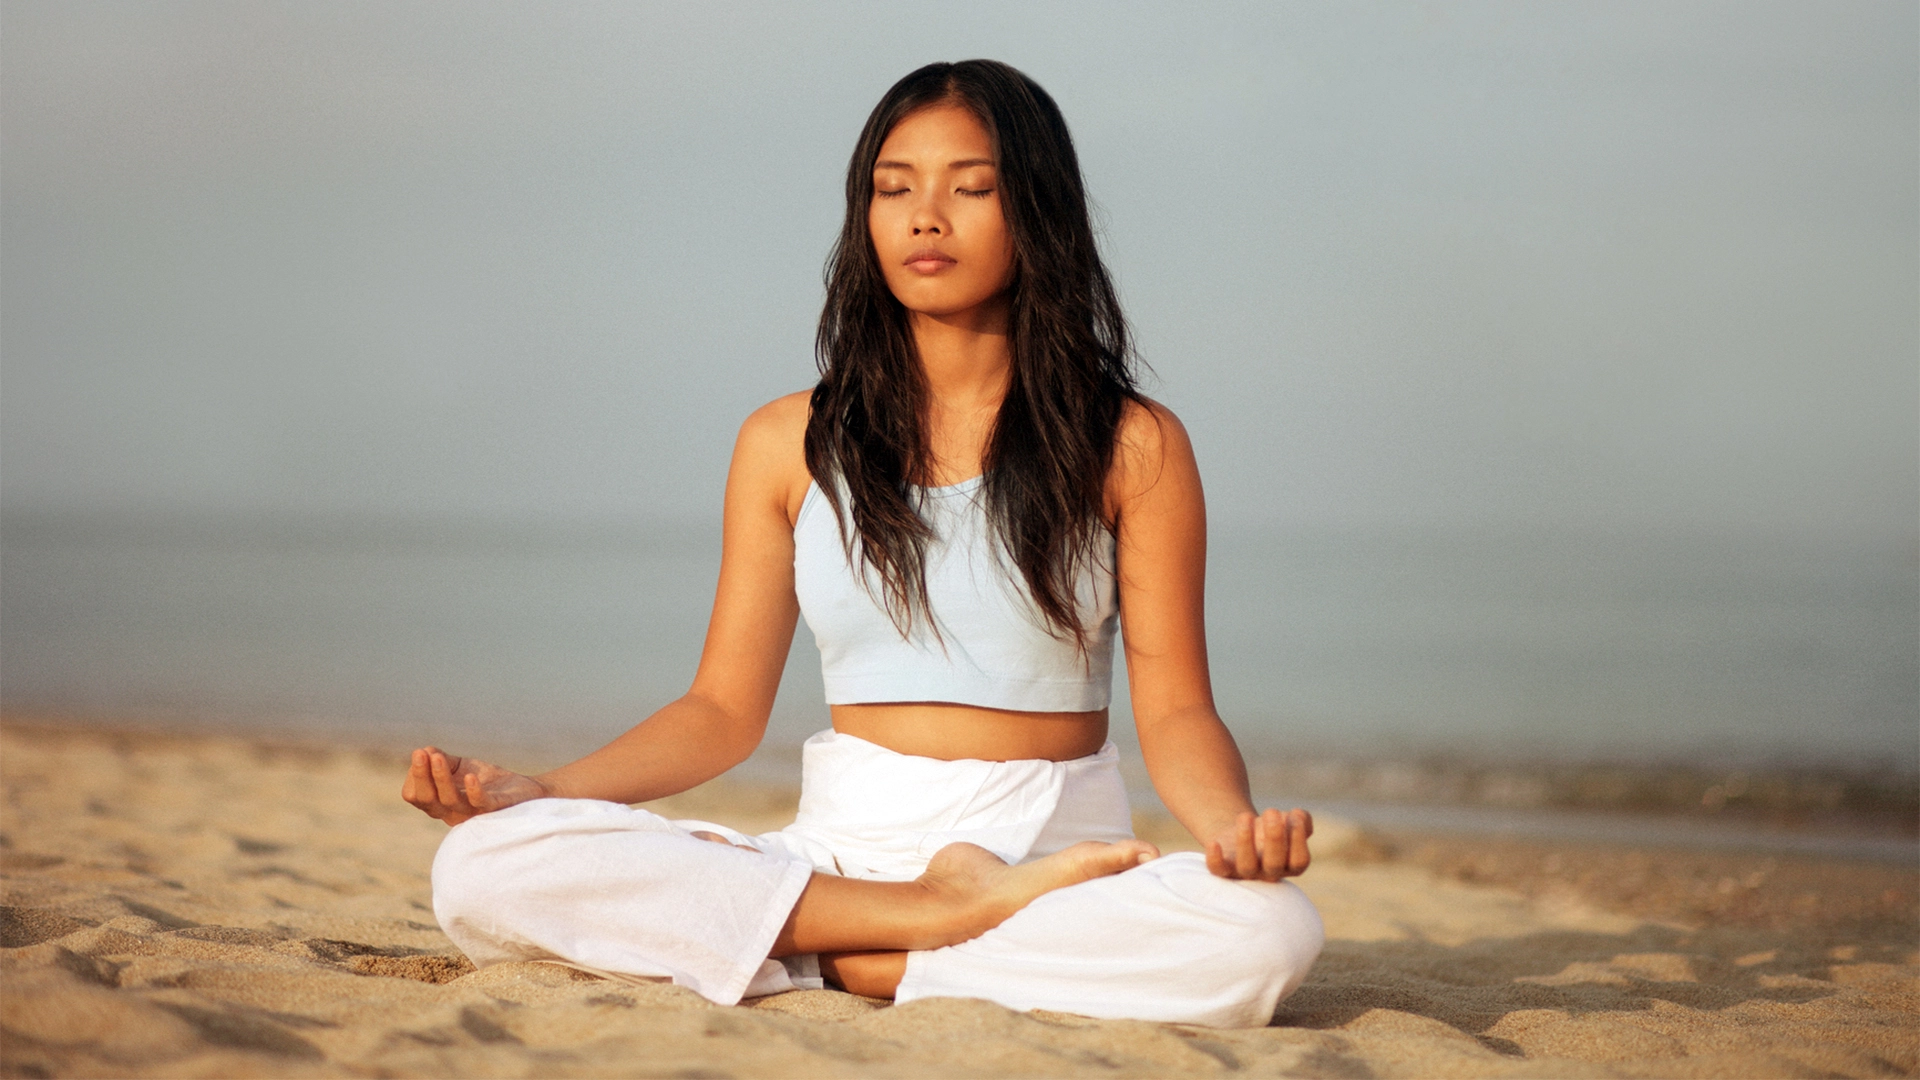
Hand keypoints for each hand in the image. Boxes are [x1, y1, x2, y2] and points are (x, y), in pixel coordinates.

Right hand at [401, 746, 548, 825]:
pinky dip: (474, 791)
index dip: (415, 775)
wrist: (523, 789)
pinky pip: (481, 803)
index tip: (421, 754)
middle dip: (421, 776)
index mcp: (440, 804)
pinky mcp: (495, 808)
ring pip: (450, 800)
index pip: (415, 795)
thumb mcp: (461, 767)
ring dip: (441, 778)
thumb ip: (441, 760)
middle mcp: (452, 813)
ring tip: (437, 758)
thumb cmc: (487, 780)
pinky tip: (470, 777)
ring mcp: (473, 813)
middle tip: (419, 753)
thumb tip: (424, 751)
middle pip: (427, 800)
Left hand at [1204, 807, 1311, 880]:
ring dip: (1246, 840)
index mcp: (1289, 865)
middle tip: (1272, 811)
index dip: (1298, 839)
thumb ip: (1302, 819)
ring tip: (1245, 815)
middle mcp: (1269, 874)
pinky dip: (1215, 859)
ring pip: (1247, 867)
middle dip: (1275, 837)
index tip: (1294, 814)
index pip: (1299, 861)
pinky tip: (1215, 843)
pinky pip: (1218, 871)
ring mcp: (1245, 874)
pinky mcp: (1224, 869)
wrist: (1240, 831)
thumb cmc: (1270, 827)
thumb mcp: (1288, 820)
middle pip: (1274, 865)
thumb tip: (1299, 816)